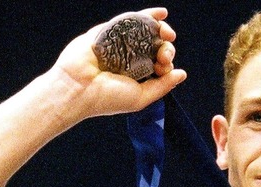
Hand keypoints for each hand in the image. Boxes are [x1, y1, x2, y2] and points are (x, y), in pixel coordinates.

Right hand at [50, 7, 186, 122]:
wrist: (78, 88)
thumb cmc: (106, 98)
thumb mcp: (141, 97)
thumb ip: (162, 86)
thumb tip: (182, 73)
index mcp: (136, 75)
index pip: (159, 64)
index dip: (166, 61)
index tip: (163, 66)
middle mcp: (128, 59)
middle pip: (154, 47)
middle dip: (165, 47)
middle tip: (163, 54)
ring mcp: (118, 44)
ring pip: (145, 33)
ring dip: (160, 30)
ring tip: (167, 32)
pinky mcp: (108, 32)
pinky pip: (130, 20)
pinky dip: (148, 15)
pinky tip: (162, 14)